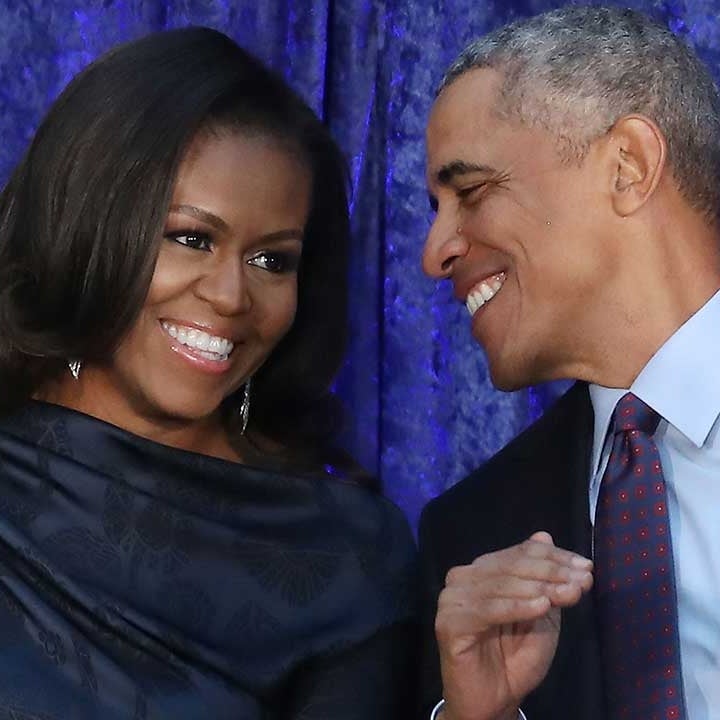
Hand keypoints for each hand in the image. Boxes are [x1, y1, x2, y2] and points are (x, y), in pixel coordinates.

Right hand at [435, 531, 592, 719]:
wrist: (493, 701)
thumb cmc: (517, 657)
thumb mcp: (541, 614)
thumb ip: (543, 579)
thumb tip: (545, 536)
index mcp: (482, 570)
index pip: (519, 552)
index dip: (555, 557)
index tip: (587, 568)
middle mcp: (463, 578)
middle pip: (511, 564)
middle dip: (552, 572)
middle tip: (582, 582)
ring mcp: (452, 599)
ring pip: (501, 584)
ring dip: (540, 588)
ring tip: (569, 595)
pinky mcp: (448, 623)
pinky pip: (487, 610)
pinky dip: (516, 606)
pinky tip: (541, 607)